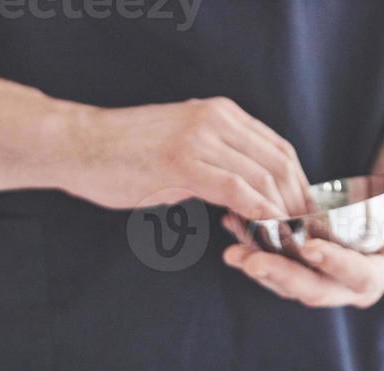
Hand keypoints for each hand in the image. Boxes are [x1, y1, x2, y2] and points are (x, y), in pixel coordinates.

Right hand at [61, 98, 310, 219]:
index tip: (304, 219)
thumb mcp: (181, 147)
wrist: (79, 146)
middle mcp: (218, 118)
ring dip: (281, 215)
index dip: (299, 186)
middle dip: (298, 204)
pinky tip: (265, 236)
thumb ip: (215, 162)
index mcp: (221, 112)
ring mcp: (202, 138)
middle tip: (303, 238)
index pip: (279, 148)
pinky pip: (238, 191)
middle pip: (280, 163)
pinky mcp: (185, 163)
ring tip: (286, 244)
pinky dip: (259, 216)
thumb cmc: (124, 154)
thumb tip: (243, 195)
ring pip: (264, 178)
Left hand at [220, 156, 383, 308]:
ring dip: (261, 267)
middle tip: (250, 260)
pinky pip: (279, 266)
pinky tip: (233, 228)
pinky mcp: (310, 270)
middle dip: (283, 276)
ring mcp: (331, 280)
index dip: (336, 264)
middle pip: (317, 290)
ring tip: (232, 248)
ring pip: (291, 283)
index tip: (310, 246)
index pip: (362, 276)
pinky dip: (256, 249)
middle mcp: (357, 286)